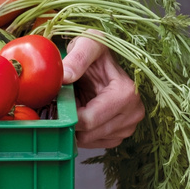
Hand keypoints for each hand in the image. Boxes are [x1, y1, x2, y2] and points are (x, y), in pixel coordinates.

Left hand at [63, 34, 144, 148]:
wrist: (104, 61)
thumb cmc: (97, 51)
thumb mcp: (87, 44)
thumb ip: (77, 57)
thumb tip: (66, 76)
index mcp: (126, 93)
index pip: (89, 120)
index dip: (67, 114)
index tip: (56, 101)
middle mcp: (133, 113)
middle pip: (89, 133)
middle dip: (70, 121)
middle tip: (62, 103)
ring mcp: (129, 126)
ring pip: (90, 140)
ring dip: (75, 127)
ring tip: (75, 104)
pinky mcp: (121, 135)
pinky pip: (94, 144)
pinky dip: (82, 133)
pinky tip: (81, 114)